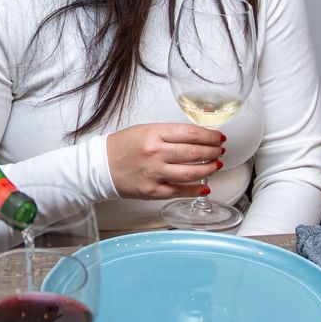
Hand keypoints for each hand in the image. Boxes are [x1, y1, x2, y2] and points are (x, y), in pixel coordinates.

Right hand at [106, 123, 225, 199]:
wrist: (100, 166)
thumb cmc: (121, 147)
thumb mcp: (145, 130)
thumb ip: (169, 134)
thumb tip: (196, 138)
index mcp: (154, 134)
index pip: (191, 133)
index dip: (210, 136)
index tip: (218, 137)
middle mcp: (155, 153)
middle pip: (194, 153)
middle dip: (213, 152)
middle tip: (220, 151)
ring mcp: (155, 173)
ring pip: (192, 172)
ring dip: (209, 169)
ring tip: (216, 165)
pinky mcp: (153, 191)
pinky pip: (180, 191)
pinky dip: (196, 190)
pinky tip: (205, 186)